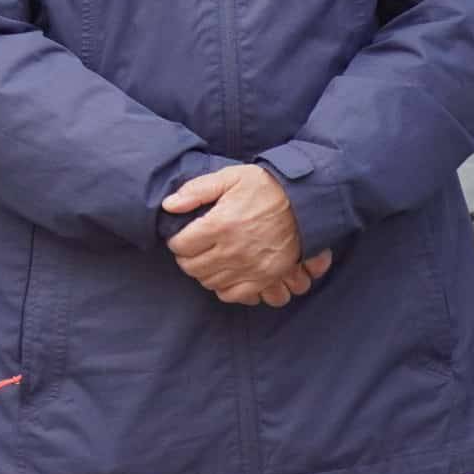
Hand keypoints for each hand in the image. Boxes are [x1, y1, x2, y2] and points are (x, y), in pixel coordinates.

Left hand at [163, 165, 317, 305]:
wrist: (305, 201)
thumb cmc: (265, 187)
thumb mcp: (229, 177)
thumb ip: (196, 190)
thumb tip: (168, 205)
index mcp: (220, 225)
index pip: (180, 246)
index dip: (176, 241)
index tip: (181, 236)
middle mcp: (233, 250)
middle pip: (192, 267)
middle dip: (187, 258)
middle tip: (192, 248)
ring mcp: (250, 267)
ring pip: (210, 282)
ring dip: (204, 273)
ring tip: (208, 259)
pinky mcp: (266, 278)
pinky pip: (235, 295)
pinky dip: (225, 288)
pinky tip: (225, 274)